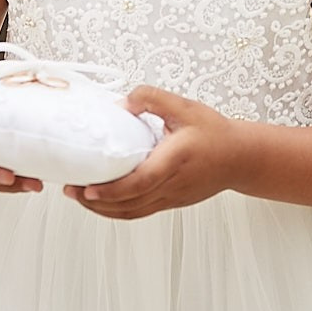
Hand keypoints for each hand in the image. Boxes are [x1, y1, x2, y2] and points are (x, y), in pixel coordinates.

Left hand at [65, 87, 236, 219]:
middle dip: (96, 201)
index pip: (140, 182)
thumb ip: (152, 98)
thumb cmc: (214, 132)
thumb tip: (122, 103)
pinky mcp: (171, 202)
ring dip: (103, 209)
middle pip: (129, 203)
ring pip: (132, 212)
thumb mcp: (184, 106)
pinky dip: (117, 211)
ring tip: (80, 197)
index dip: (112, 190)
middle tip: (71, 190)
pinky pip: (140, 212)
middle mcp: (172, 184)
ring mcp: (172, 198)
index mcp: (174, 160)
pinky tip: (103, 202)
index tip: (87, 189)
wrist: (240, 158)